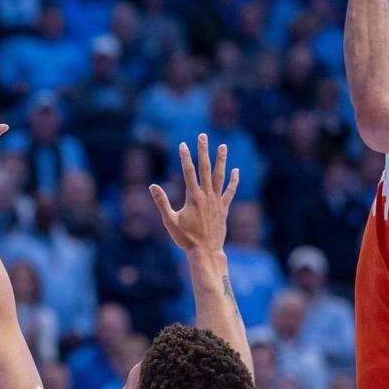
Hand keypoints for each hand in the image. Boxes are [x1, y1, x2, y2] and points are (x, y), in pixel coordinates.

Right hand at [150, 134, 237, 254]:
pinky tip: (236, 171)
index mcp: (193, 197)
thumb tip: (152, 186)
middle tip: (203, 136)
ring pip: (220, 176)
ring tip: (222, 146)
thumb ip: (162, 202)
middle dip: (203, 151)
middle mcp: (206, 196)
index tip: (182, 144)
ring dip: (221, 160)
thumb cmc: (185, 238)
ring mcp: (217, 201)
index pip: (188, 172)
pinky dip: (233, 181)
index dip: (185, 157)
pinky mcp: (223, 209)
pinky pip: (229, 191)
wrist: (205, 252)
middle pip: (205, 168)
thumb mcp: (169, 221)